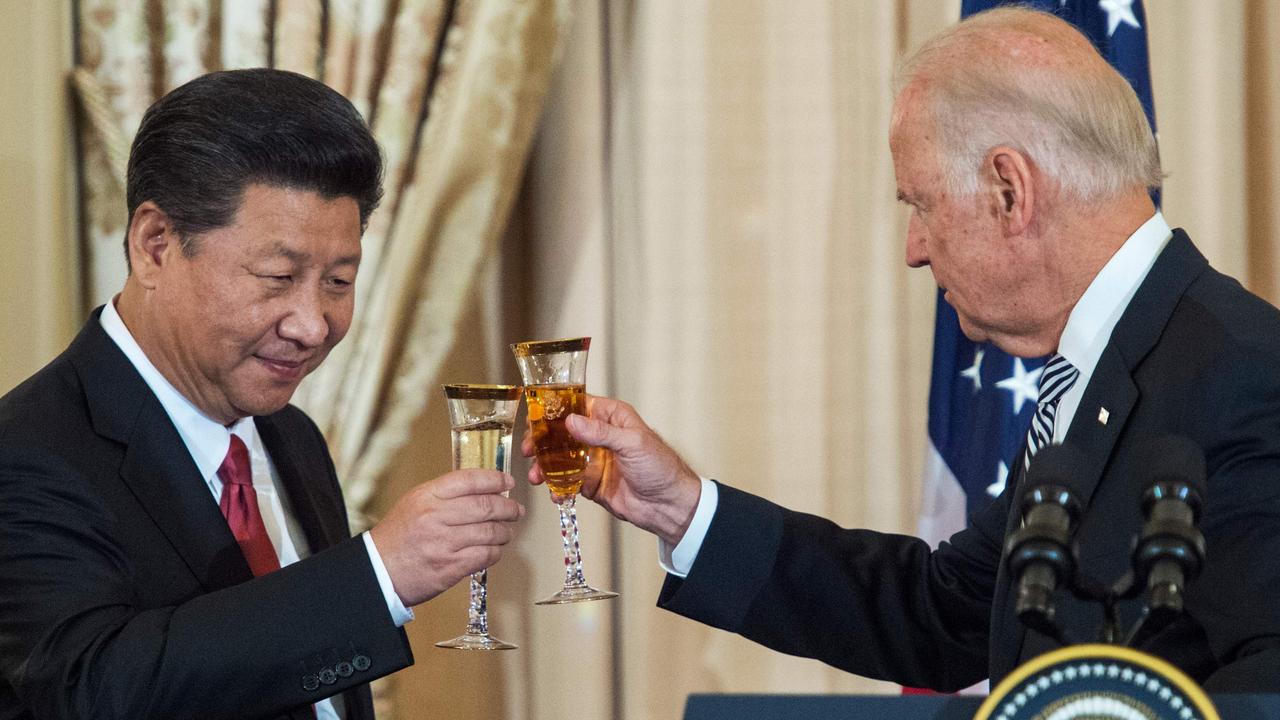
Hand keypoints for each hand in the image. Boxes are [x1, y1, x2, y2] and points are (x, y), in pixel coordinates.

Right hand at [369, 470, 524, 606]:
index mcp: (428, 496)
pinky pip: (485, 556)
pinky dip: (495, 552)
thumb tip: (481, 488)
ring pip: (490, 532)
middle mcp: (436, 517)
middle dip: (508, 507)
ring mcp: (444, 543)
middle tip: (515, 510)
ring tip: (506, 531)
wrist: (378, 570)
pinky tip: (494, 549)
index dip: (494, 479)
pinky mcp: (450, 567)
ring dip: (505, 531)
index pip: (470, 480)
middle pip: (486, 506)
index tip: (508, 481)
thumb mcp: (415, 502)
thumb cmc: (398, 536)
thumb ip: (445, 494)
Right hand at [522, 395, 701, 545]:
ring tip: (536, 476)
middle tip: (529, 449)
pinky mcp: (591, 483)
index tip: (535, 417)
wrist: (669, 506)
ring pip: (561, 458)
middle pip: (563, 433)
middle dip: (543, 440)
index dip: (555, 410)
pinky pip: (567, 482)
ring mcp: (594, 460)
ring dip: (545, 466)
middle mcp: (600, 436)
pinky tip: (554, 493)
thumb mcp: (632, 444)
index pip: (578, 406)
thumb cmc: (661, 467)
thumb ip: (601, 433)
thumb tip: (572, 422)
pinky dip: (557, 487)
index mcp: (612, 418)